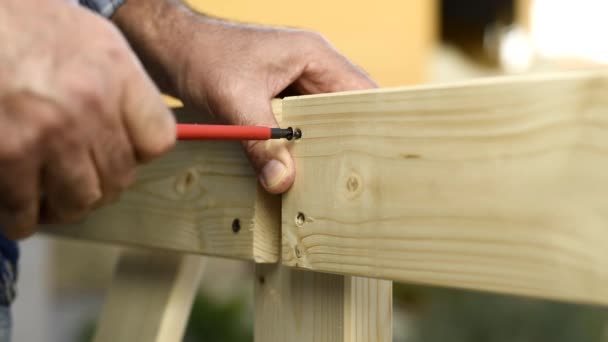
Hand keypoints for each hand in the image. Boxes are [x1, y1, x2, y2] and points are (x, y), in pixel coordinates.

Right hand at [0, 0, 175, 238]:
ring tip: (54, 204)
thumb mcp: (89, 36)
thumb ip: (118, 82)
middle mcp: (90, 105)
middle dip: (102, 187)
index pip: (158, 139)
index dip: (140, 155)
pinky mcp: (8, 154)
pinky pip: (24, 208)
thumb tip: (128, 128)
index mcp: (116, 72)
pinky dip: (22, 219)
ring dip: (67, 209)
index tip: (124, 155)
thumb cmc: (21, 19)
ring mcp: (50, 133)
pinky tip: (18, 214)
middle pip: (120, 177)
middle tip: (84, 184)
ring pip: (79, 201)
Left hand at [114, 1, 376, 193]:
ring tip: (325, 178)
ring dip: (320, 146)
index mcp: (314, 55)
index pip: (360, 91)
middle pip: (345, 109)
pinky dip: (299, 145)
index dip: (368, 124)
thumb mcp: (234, 100)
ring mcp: (296, 82)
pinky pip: (301, 124)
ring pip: (323, 120)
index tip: (369, 159)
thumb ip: (260, 141)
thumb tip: (281, 181)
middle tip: (345, 177)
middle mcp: (312, 67)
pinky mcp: (279, 97)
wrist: (169, 47)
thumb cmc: (202, 57)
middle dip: (345, 141)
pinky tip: (296, 167)